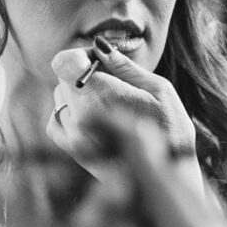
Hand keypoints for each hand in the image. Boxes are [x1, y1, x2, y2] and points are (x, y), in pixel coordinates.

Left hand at [46, 42, 201, 189]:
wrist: (168, 180)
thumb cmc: (171, 131)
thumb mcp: (158, 89)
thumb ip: (123, 66)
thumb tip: (99, 46)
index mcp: (100, 97)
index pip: (64, 63)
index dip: (81, 56)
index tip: (100, 62)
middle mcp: (80, 118)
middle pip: (64, 77)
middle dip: (83, 74)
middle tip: (114, 84)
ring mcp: (73, 137)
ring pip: (60, 97)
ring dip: (78, 94)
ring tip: (110, 105)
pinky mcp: (72, 152)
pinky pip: (55, 120)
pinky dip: (69, 113)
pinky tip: (93, 116)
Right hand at [65, 110, 226, 226]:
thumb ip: (155, 176)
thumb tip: (133, 124)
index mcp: (185, 206)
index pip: (148, 159)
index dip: (120, 136)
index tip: (91, 116)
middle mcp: (151, 225)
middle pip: (113, 182)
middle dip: (110, 189)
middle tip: (115, 194)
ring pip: (93, 215)